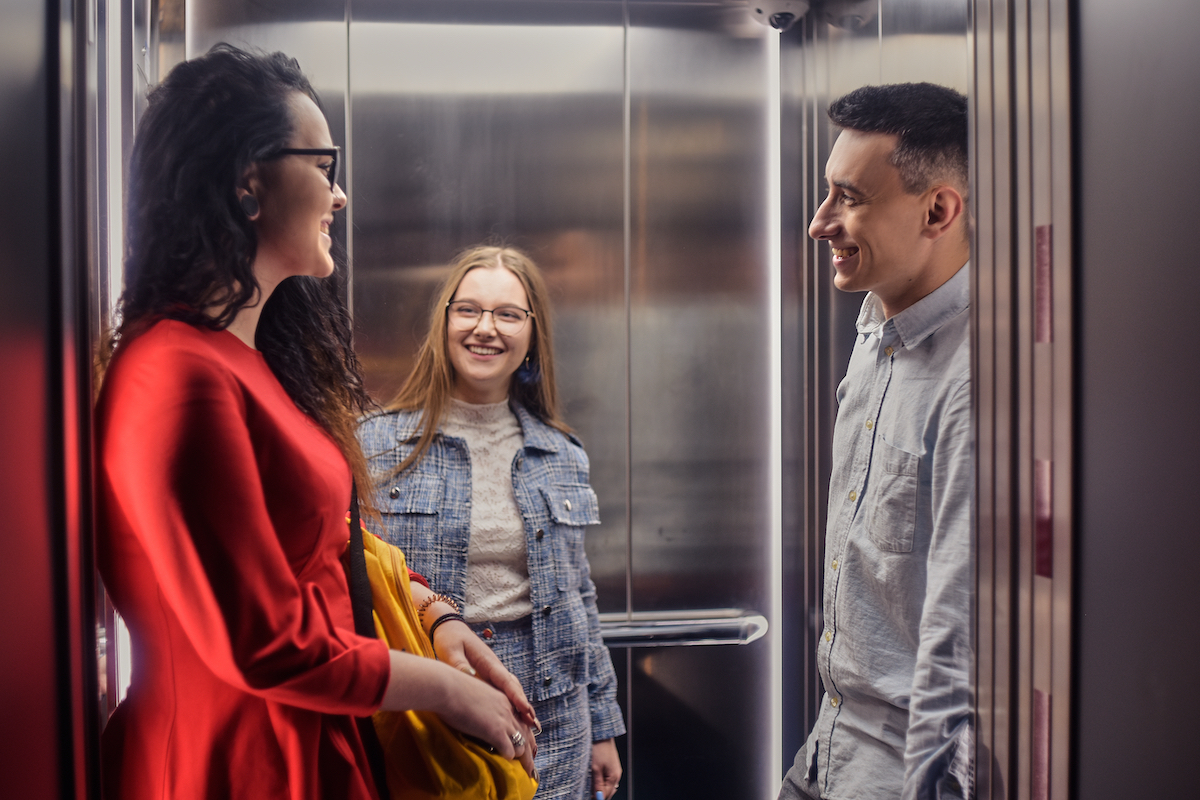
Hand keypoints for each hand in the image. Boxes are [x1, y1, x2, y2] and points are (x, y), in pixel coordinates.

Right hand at [380, 651, 535, 775]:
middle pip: (526, 734)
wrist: (447, 687)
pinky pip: (509, 750)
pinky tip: (505, 762)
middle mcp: (508, 709)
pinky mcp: (495, 731)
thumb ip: (483, 703)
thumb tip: (478, 711)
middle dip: (529, 752)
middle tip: (531, 767)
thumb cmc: (453, 688)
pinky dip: (508, 757)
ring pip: (522, 744)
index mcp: (504, 699)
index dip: (526, 734)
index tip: (529, 745)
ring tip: (525, 771)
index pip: (522, 720)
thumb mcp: (475, 693)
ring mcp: (504, 720)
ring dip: (522, 759)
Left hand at [432, 617, 540, 733]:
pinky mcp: (488, 675)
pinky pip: (503, 690)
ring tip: (531, 724)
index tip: (525, 710)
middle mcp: (494, 667)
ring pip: (511, 689)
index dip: (516, 696)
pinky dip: (512, 702)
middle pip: (513, 687)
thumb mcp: (450, 651)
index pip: (505, 681)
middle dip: (524, 705)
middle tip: (534, 724)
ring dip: (521, 705)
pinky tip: (515, 715)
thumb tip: (469, 678)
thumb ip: (459, 665)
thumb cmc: (449, 639)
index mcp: (488, 661)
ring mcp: (492, 671)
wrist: (450, 627)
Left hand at [591, 738, 621, 797]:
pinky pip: (606, 778)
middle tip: (587, 793)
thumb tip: (598, 797)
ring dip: (599, 788)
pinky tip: (593, 779)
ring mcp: (614, 770)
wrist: (602, 734)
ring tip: (589, 786)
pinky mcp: (611, 766)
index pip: (606, 795)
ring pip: (606, 785)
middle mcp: (616, 774)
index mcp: (614, 777)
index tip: (588, 797)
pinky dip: (600, 781)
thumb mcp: (595, 769)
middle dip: (598, 794)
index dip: (597, 798)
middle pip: (608, 791)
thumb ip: (597, 784)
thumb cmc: (599, 748)